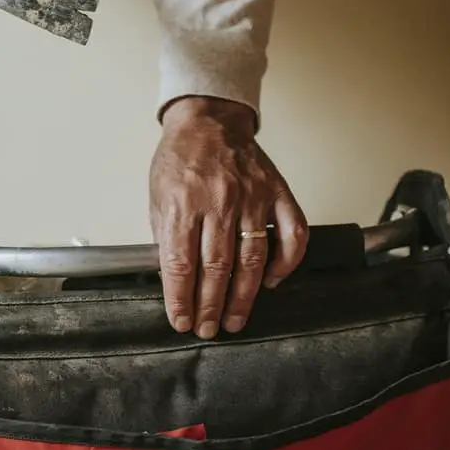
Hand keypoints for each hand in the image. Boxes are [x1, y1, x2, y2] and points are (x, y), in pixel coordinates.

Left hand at [149, 97, 307, 338]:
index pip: (180, 263)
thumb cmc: (180, 160)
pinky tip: (272, 282)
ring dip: (243, 296)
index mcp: (183, 203)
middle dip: (210, 305)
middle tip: (208, 329)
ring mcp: (253, 197)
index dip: (180, 298)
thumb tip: (172, 280)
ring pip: (252, 258)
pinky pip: (292, 234)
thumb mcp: (158, 196)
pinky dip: (286, 263)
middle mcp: (219, 201)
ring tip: (234, 320)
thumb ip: (166, 236)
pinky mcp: (277, 192)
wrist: (209, 120)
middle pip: (216, 267)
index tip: (181, 320)